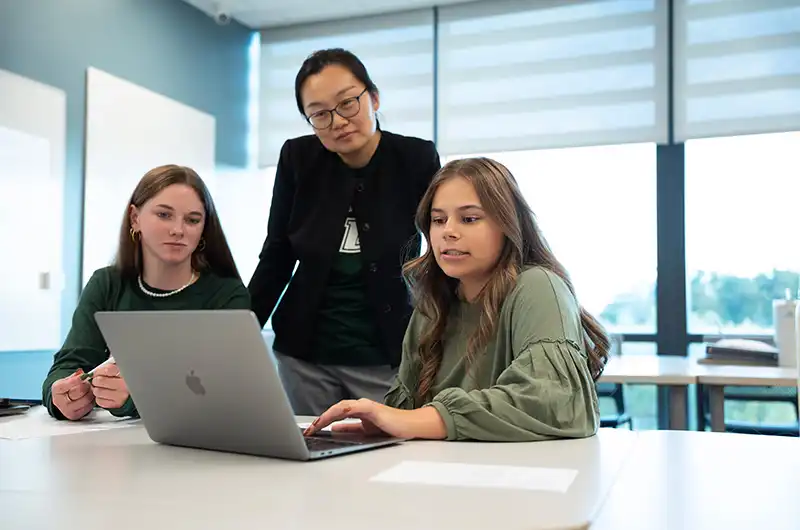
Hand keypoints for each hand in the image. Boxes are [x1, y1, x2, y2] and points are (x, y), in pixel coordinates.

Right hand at [51, 369, 94, 419]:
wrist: (64, 401)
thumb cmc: (67, 389)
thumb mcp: (68, 380)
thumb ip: (75, 376)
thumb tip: (81, 373)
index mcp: (56, 390)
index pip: (67, 384)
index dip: (78, 379)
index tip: (84, 375)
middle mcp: (59, 402)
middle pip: (80, 390)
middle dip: (86, 385)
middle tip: (87, 383)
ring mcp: (67, 411)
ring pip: (87, 398)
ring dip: (90, 393)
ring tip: (88, 390)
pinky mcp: (76, 416)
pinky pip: (90, 406)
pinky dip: (91, 400)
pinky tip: (87, 397)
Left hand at [91, 362, 129, 409]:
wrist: (135, 393)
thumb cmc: (126, 379)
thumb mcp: (121, 368)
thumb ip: (111, 366)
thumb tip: (97, 370)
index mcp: (126, 373)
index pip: (107, 370)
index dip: (99, 371)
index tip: (99, 372)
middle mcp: (124, 385)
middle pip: (99, 381)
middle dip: (97, 380)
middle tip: (99, 380)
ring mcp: (120, 396)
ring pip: (98, 391)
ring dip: (97, 389)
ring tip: (103, 388)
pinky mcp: (116, 405)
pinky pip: (100, 401)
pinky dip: (100, 398)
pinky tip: (105, 395)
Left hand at [303, 398, 446, 439]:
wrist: (408, 426)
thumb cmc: (390, 428)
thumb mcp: (365, 432)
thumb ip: (350, 429)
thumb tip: (333, 429)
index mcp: (357, 410)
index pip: (335, 414)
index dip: (322, 421)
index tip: (311, 431)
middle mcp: (359, 405)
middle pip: (334, 410)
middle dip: (319, 420)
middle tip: (308, 430)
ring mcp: (365, 405)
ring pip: (340, 407)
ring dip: (326, 416)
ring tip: (316, 426)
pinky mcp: (371, 409)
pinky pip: (352, 408)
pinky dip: (340, 412)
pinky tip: (332, 417)